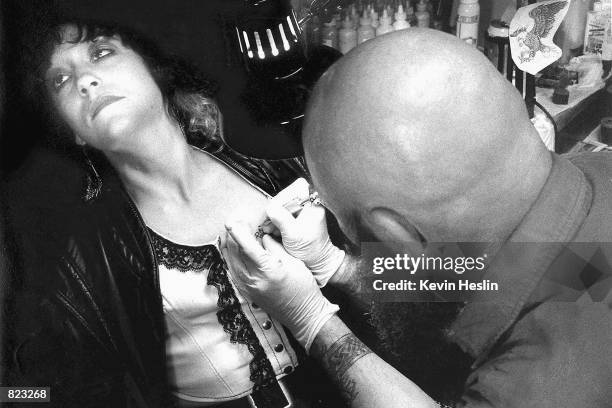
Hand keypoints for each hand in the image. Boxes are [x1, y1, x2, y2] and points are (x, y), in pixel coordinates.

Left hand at [225, 220, 338, 351]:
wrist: (304, 315)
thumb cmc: (304, 287)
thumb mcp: (294, 262)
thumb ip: (275, 247)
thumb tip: (262, 236)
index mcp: (270, 270)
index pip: (248, 247)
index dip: (238, 233)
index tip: (231, 222)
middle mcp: (256, 280)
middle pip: (236, 253)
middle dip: (233, 237)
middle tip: (234, 222)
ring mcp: (249, 288)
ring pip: (232, 262)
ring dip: (231, 247)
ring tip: (233, 234)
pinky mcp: (248, 293)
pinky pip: (235, 271)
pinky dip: (233, 259)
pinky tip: (235, 251)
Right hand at [266, 199, 345, 286]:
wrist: (317, 263)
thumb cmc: (310, 250)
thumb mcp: (293, 234)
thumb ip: (281, 218)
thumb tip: (269, 206)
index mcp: (313, 205)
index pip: (297, 187)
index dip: (284, 196)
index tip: (275, 209)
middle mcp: (309, 205)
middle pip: (287, 196)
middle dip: (276, 209)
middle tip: (269, 222)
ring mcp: (303, 212)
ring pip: (283, 205)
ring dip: (274, 217)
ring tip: (270, 229)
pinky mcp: (297, 219)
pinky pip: (283, 214)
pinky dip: (276, 222)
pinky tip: (273, 231)